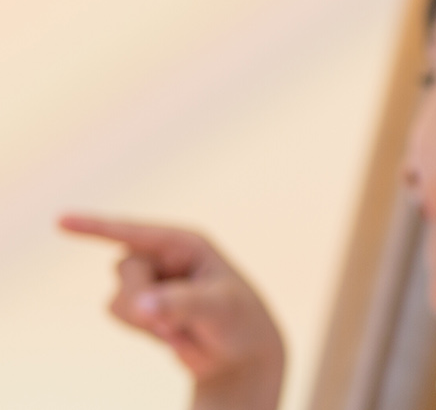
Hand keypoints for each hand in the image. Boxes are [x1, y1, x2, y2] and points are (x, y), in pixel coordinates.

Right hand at [59, 214, 285, 409]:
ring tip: (179, 326)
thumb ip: (180, 304)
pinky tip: (169, 331)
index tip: (60, 221)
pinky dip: (140, 328)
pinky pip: (116, 312)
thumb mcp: (217, 309)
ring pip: (118, 296)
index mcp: (185, 243)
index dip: (96, 227)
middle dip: (145, 299)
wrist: (236, 353)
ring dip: (143, 319)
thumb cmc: (237, 320)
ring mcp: (148, 279)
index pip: (134, 232)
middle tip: (180, 318)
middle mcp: (162, 256)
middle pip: (124, 270)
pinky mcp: (138, 302)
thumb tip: (143, 305)